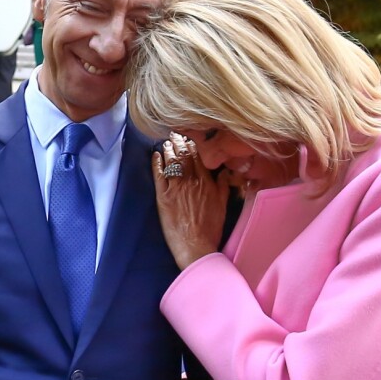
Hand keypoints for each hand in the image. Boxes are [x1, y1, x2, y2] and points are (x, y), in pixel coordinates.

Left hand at [152, 133, 229, 269]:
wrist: (196, 245)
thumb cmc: (211, 227)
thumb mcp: (223, 204)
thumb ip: (223, 185)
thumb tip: (225, 170)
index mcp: (206, 181)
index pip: (199, 156)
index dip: (193, 145)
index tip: (190, 137)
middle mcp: (191, 180)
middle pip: (184, 155)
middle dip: (179, 143)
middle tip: (175, 134)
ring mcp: (176, 187)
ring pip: (171, 162)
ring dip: (168, 149)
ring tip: (166, 142)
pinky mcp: (163, 196)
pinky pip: (158, 175)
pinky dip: (156, 163)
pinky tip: (155, 155)